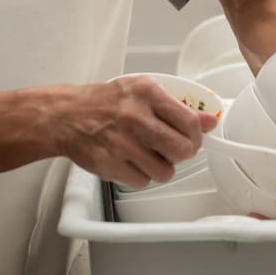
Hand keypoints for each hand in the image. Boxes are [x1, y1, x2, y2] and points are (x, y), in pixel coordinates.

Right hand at [54, 76, 216, 187]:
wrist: (64, 115)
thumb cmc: (105, 103)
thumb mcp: (142, 92)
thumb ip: (178, 107)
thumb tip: (211, 120)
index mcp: (146, 93)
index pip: (190, 122)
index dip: (198, 136)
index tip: (194, 139)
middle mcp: (134, 116)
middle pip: (182, 150)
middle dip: (183, 154)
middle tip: (174, 151)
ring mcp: (121, 142)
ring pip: (164, 171)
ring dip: (160, 167)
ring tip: (147, 155)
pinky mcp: (109, 164)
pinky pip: (142, 182)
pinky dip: (139, 176)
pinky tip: (130, 162)